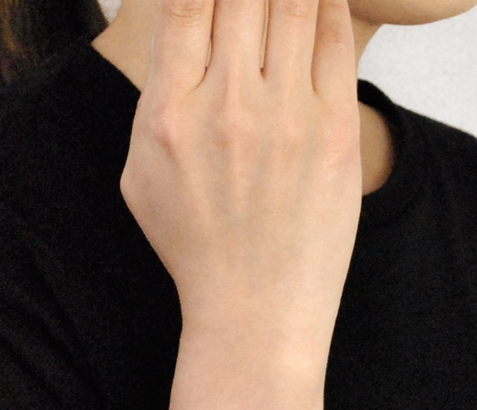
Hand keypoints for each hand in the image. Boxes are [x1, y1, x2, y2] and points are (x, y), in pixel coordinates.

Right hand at [120, 0, 362, 365]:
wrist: (256, 310)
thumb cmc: (196, 245)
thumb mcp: (142, 176)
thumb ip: (154, 96)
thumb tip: (180, 26)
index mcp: (169, 115)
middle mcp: (226, 106)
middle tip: (252, 4)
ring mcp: (286, 118)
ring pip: (294, 0)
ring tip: (282, 4)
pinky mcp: (335, 132)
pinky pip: (335, 37)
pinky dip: (327, 3)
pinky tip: (320, 0)